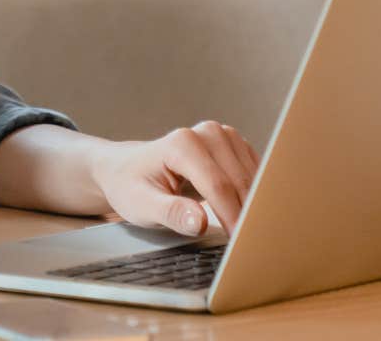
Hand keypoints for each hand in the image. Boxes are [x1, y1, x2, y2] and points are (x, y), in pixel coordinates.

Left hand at [89, 121, 258, 237]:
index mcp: (182, 143)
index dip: (231, 218)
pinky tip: (249, 217)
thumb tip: (198, 222)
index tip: (240, 246)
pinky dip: (255, 198)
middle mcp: (207, 133)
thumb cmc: (130, 187)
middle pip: (239, 183)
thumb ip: (170, 213)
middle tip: (253, 247)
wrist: (125, 168)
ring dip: (255, 208)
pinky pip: (255, 176)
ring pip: (252, 180)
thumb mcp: (141, 205)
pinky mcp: (234, 146)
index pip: (217, 187)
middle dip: (247, 216)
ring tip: (254, 236)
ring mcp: (223, 136)